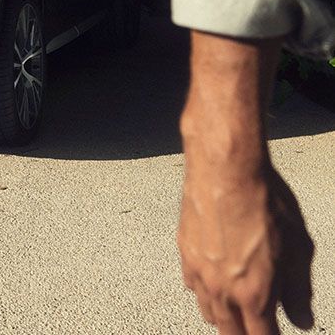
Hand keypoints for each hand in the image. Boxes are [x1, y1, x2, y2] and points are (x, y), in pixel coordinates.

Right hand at [178, 31, 314, 333]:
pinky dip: (204, 294)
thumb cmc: (265, 202)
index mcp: (254, 293)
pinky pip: (192, 286)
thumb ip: (298, 289)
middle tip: (256, 328)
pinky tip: (213, 286)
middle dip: (244, 334)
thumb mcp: (298, 248)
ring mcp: (199, 270)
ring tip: (235, 316)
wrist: (225, 168)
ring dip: (223, 319)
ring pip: (208, 312)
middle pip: (230, 331)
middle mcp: (222, 288)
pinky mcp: (185, 250)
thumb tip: (301, 319)